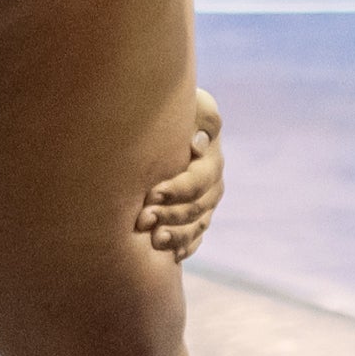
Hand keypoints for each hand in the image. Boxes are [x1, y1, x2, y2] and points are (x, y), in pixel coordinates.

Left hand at [133, 91, 226, 261]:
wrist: (154, 122)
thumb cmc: (162, 105)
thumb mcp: (184, 101)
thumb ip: (198, 116)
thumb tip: (198, 146)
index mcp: (209, 154)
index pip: (199, 179)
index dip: (177, 190)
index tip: (150, 194)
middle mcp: (212, 179)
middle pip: (199, 206)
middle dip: (172, 214)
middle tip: (143, 219)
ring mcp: (206, 199)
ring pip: (198, 224)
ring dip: (178, 235)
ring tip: (154, 241)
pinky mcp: (196, 215)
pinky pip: (196, 236)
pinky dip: (186, 246)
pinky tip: (172, 255)